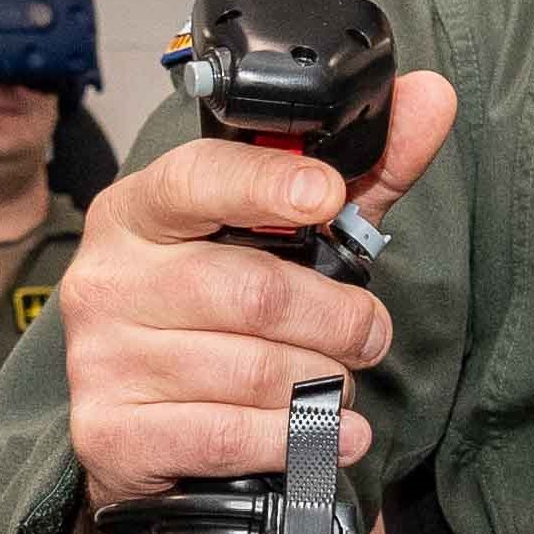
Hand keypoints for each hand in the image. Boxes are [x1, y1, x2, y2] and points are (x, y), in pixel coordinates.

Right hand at [63, 71, 456, 508]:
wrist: (146, 426)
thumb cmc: (221, 315)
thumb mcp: (291, 237)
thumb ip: (364, 173)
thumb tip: (432, 95)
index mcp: (140, 211)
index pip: (196, 179)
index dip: (267, 184)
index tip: (327, 195)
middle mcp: (108, 277)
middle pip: (252, 291)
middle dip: (339, 320)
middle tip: (370, 336)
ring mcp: (101, 358)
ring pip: (253, 370)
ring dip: (324, 385)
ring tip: (335, 385)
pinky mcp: (110, 434)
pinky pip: (229, 434)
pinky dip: (299, 438)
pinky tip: (333, 435)